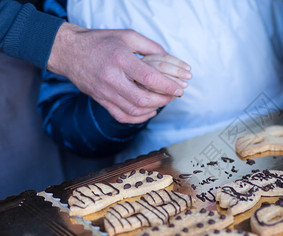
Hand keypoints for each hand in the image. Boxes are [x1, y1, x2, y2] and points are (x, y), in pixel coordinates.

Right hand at [47, 23, 191, 123]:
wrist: (69, 51)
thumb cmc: (100, 41)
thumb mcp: (127, 36)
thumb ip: (150, 47)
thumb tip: (171, 58)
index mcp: (120, 59)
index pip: (149, 78)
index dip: (167, 86)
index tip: (180, 88)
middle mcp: (111, 78)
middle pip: (143, 98)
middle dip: (163, 100)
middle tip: (174, 95)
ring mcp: (105, 92)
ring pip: (134, 110)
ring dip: (153, 108)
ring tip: (163, 101)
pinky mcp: (101, 100)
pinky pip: (122, 116)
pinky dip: (139, 118)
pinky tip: (149, 111)